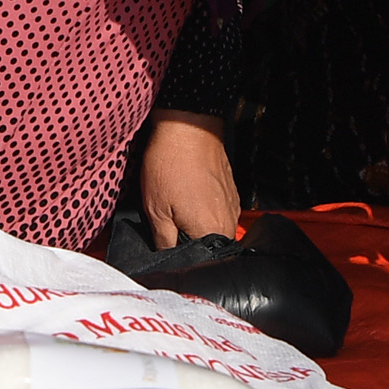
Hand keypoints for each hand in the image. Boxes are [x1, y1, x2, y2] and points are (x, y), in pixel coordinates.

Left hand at [137, 109, 242, 247]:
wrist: (188, 127)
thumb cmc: (171, 164)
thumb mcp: (156, 210)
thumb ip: (163, 241)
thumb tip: (164, 257)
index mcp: (211, 232)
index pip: (196, 260)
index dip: (178, 256)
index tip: (164, 244)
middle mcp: (228, 222)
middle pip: (206, 246)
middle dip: (187, 240)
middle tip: (168, 223)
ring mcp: (232, 206)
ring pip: (212, 229)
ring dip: (195, 224)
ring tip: (177, 205)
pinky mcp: (231, 192)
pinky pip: (217, 211)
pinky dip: (203, 209)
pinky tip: (187, 195)